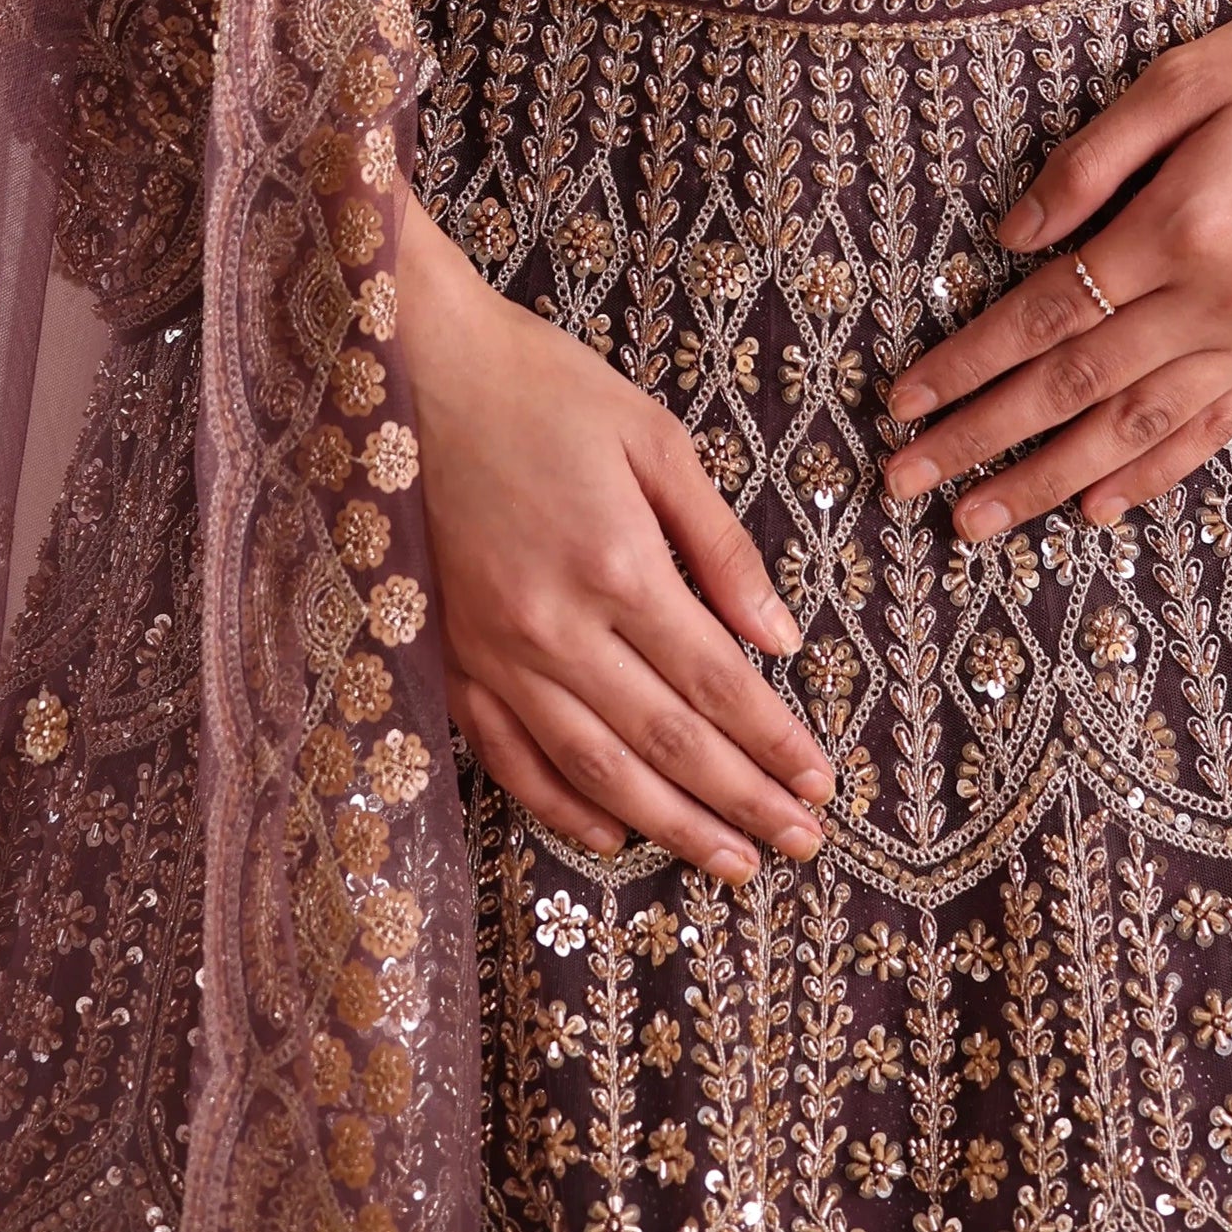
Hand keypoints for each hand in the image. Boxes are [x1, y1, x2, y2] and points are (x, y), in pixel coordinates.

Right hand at [398, 207, 834, 876]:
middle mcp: (556, 627)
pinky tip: (611, 835)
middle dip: (742, 801)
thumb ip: (718, 543)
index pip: (715, 681)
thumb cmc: (542, 388)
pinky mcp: (450, 660)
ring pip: (595, 769)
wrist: (412, 369)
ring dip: (670, 825)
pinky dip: (562, 807)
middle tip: (799, 843)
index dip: (772, 742)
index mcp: (618, 564)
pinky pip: (510, 757)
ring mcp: (496, 653)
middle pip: (666, 741)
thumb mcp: (652, 437)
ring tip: (730, 862)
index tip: (819, 783)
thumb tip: (779, 635)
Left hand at [879, 0, 1231, 537]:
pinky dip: (1152, 474)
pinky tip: (1098, 505)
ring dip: (1050, 480)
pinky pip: (1213, 429)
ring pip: (1137, 427)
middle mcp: (1220, 300)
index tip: (904, 402)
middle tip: (905, 483)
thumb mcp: (1185, 75)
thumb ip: (1094, 155)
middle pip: (1077, 386)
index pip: (1047, 314)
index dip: (969, 364)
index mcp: (1181, 225)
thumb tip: (1014, 231)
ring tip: (979, 522)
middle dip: (983, 440)